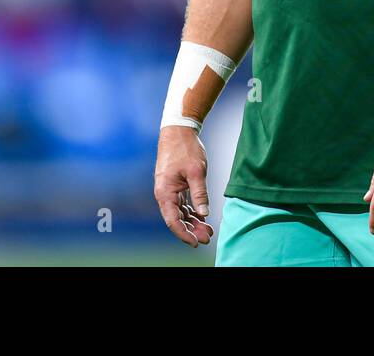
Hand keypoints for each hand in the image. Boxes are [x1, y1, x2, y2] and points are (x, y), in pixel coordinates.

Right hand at [153, 125, 214, 246]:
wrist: (179, 131)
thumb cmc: (185, 149)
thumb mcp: (196, 171)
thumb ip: (200, 193)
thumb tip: (204, 214)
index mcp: (165, 192)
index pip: (173, 220)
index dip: (184, 234)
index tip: (196, 242)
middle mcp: (165, 194)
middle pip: (177, 219)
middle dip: (191, 230)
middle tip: (208, 237)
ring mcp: (169, 190)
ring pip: (180, 213)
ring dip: (193, 223)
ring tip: (208, 230)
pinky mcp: (175, 186)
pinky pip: (182, 205)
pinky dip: (192, 213)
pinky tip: (203, 218)